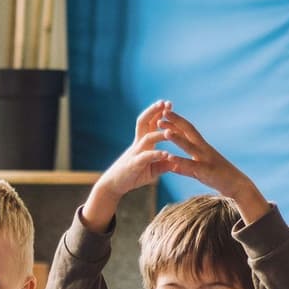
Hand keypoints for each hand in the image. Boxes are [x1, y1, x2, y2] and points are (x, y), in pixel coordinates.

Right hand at [82, 100, 174, 229]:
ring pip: (147, 138)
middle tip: (166, 103)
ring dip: (159, 133)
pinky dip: (156, 155)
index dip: (158, 112)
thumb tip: (176, 161)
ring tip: (171, 130)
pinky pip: (146, 157)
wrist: (113, 185)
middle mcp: (138, 144)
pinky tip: (166, 154)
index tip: (169, 104)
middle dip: (154, 111)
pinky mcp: (134, 165)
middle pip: (144, 122)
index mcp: (143, 143)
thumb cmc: (132, 176)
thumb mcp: (151, 170)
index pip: (150, 123)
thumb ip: (162, 164)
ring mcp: (135, 153)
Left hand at [157, 111, 264, 210]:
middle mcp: (204, 149)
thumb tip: (171, 167)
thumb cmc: (218, 178)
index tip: (164, 112)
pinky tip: (169, 158)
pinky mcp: (206, 171)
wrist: (237, 186)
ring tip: (165, 132)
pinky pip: (191, 165)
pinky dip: (180, 161)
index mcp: (202, 147)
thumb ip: (184, 167)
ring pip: (189, 146)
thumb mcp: (199, 171)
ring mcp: (205, 159)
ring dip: (177, 138)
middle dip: (176, 121)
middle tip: (162, 112)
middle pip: (189, 132)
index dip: (176, 121)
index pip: (188, 130)